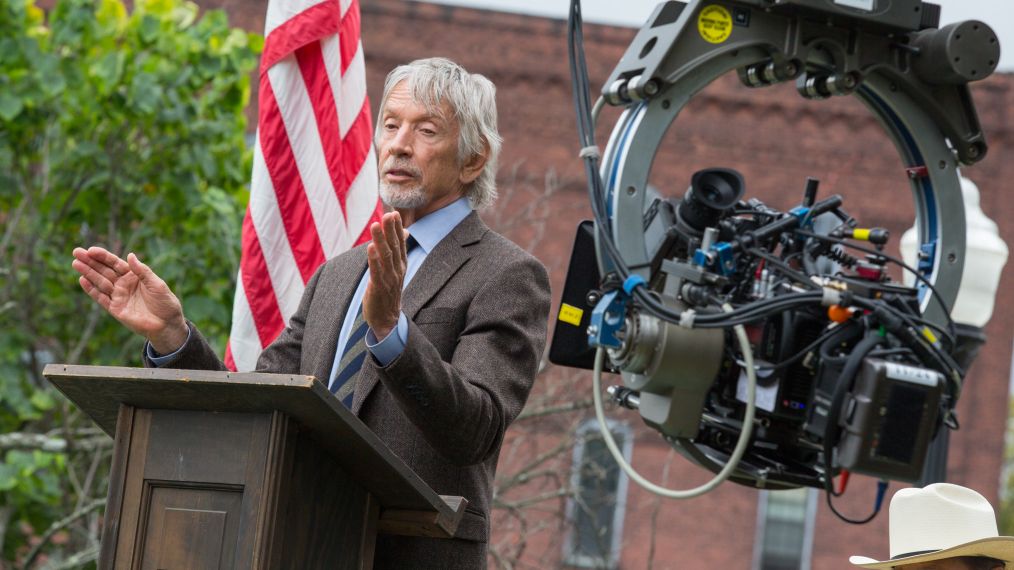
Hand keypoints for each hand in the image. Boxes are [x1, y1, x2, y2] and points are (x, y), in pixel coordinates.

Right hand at [72, 246, 188, 353]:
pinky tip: (82, 280)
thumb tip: (130, 255)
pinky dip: (91, 290)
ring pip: (100, 282)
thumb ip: (143, 271)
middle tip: (76, 252)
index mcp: (134, 276)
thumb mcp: (156, 284)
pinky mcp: (115, 309)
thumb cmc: (165, 303)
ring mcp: (118, 296)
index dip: (103, 256)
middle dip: (90, 261)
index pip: (115, 263)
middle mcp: (124, 284)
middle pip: (104, 270)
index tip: (91, 250)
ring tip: (76, 263)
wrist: (167, 325)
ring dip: (88, 273)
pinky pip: (101, 298)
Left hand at [363, 212, 407, 338]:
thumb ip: (398, 250)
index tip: (394, 213)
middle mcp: (397, 270)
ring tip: (376, 225)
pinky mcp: (379, 288)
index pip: (400, 243)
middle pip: (394, 246)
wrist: (387, 318)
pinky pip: (377, 271)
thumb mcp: (396, 269)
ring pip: (385, 256)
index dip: (397, 228)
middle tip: (388, 214)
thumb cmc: (389, 291)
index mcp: (401, 264)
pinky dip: (374, 259)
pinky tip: (370, 248)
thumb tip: (404, 232)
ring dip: (380, 240)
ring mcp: (389, 279)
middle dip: (390, 230)